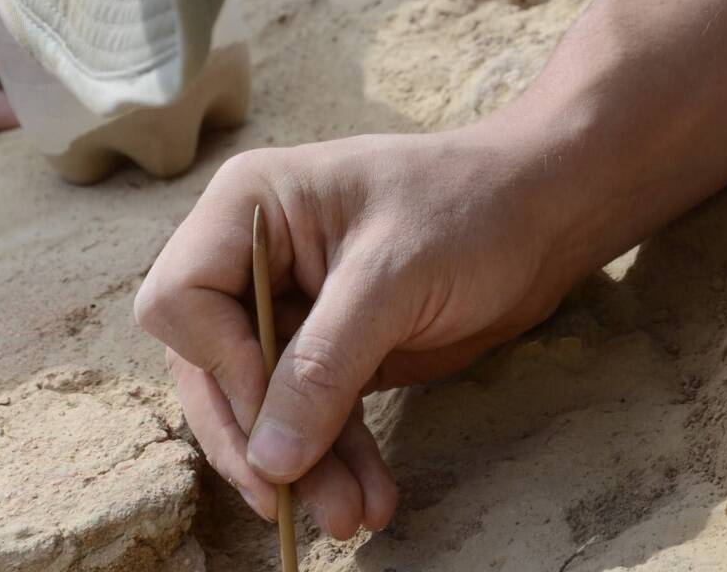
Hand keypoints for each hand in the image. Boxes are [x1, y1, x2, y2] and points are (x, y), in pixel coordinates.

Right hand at [135, 128, 591, 536]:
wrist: (544, 216)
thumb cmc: (469, 209)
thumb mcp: (394, 278)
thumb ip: (325, 365)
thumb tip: (271, 460)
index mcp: (249, 207)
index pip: (182, 301)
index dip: (221, 367)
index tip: (277, 418)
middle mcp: (253, 255)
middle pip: (211, 364)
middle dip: (257, 438)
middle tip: (291, 503)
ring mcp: (289, 304)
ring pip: (263, 402)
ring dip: (302, 465)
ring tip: (350, 517)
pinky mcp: (328, 347)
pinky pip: (312, 414)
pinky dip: (335, 458)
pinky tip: (369, 498)